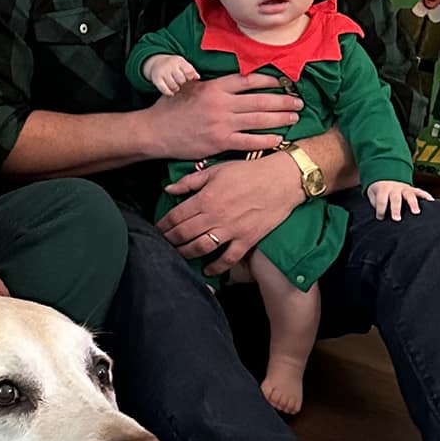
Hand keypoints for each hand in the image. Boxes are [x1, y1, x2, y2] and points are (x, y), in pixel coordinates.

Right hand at [143, 54, 200, 96]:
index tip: (188, 79)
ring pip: (173, 86)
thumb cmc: (173, 65)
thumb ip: (191, 70)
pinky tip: (171, 93)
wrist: (155, 62)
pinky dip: (169, 93)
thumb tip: (197, 78)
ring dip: (176, 89)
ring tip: (176, 87)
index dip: (190, 78)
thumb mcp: (182, 64)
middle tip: (181, 83)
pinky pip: (164, 90)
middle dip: (183, 83)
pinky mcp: (156, 79)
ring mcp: (162, 72)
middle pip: (181, 80)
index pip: (189, 72)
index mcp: (178, 61)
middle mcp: (170, 65)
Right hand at [144, 72, 303, 159]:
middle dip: (283, 101)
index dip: (270, 81)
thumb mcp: (188, 87)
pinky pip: (249, 141)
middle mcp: (221, 104)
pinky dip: (266, 139)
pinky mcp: (219, 142)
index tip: (284, 83)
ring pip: (259, 119)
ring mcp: (221, 124)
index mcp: (214, 87)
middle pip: (260, 100)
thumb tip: (230, 80)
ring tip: (293, 117)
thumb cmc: (169, 109)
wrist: (154, 132)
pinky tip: (278, 138)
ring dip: (280, 118)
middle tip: (299, 102)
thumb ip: (211, 84)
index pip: (249, 81)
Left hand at [158, 153, 304, 276]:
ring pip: (201, 248)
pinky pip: (228, 259)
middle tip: (162, 243)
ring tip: (178, 255)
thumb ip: (190, 181)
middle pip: (184, 234)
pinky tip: (207, 270)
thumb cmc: (249, 171)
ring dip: (186, 254)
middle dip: (169, 240)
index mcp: (206, 198)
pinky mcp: (247, 240)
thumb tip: (168, 189)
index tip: (157, 229)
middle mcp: (215, 216)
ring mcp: (231, 230)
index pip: (176, 216)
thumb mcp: (216, 170)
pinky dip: (216, 267)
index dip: (163, 225)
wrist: (282, 179)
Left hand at [368, 180, 433, 219]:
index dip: (380, 210)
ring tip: (416, 212)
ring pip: (409, 195)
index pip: (381, 200)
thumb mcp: (373, 196)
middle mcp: (395, 188)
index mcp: (383, 190)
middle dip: (396, 209)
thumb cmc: (379, 193)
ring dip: (413, 203)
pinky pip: (420, 192)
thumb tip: (381, 216)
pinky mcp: (413, 189)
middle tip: (397, 219)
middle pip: (395, 198)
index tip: (381, 218)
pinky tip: (431, 202)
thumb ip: (377, 204)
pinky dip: (426, 196)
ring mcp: (405, 188)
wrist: (385, 179)